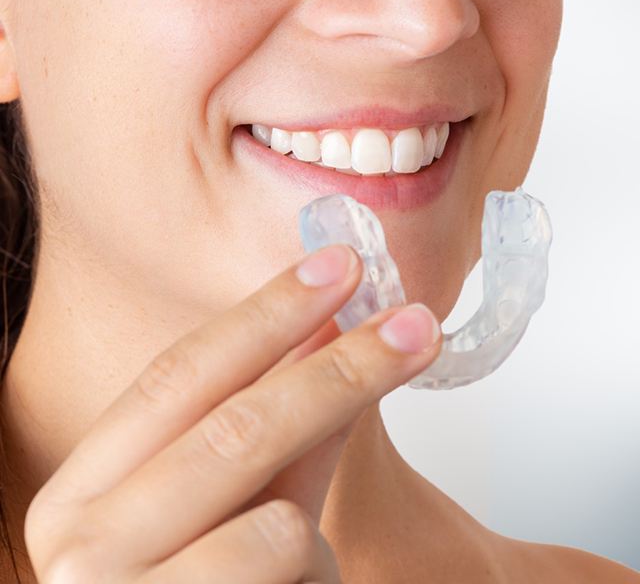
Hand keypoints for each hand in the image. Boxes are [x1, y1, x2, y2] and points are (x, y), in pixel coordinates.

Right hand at [24, 244, 441, 582]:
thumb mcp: (238, 503)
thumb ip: (279, 424)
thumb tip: (329, 328)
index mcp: (84, 488)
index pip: (179, 374)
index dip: (265, 314)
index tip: (337, 267)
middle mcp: (77, 542)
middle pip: (232, 429)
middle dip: (339, 372)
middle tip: (413, 324)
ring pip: (273, 522)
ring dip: (313, 526)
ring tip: (300, 549)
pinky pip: (287, 575)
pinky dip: (313, 576)